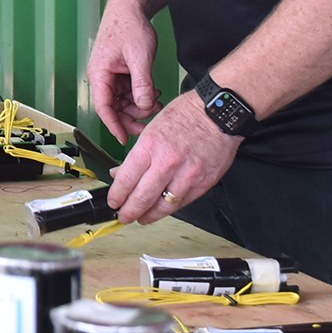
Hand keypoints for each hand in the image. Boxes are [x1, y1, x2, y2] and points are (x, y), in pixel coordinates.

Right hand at [87, 0, 159, 143]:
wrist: (130, 6)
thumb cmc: (129, 25)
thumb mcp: (140, 57)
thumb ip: (142, 84)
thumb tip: (144, 106)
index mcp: (100, 73)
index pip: (103, 107)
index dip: (114, 125)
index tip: (124, 140)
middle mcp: (102, 75)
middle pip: (113, 107)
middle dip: (131, 116)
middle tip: (149, 123)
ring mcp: (111, 73)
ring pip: (122, 100)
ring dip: (138, 105)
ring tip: (155, 101)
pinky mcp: (120, 70)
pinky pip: (128, 90)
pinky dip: (140, 94)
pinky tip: (153, 92)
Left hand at [106, 92, 241, 222]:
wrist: (217, 114)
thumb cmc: (185, 116)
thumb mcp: (151, 129)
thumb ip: (137, 155)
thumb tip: (121, 174)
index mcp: (150, 146)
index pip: (126, 180)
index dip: (117, 196)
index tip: (113, 202)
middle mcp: (167, 162)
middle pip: (142, 198)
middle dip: (129, 212)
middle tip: (124, 217)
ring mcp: (187, 175)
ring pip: (163, 205)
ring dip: (150, 215)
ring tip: (142, 218)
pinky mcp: (203, 183)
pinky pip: (183, 202)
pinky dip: (170, 208)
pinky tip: (163, 209)